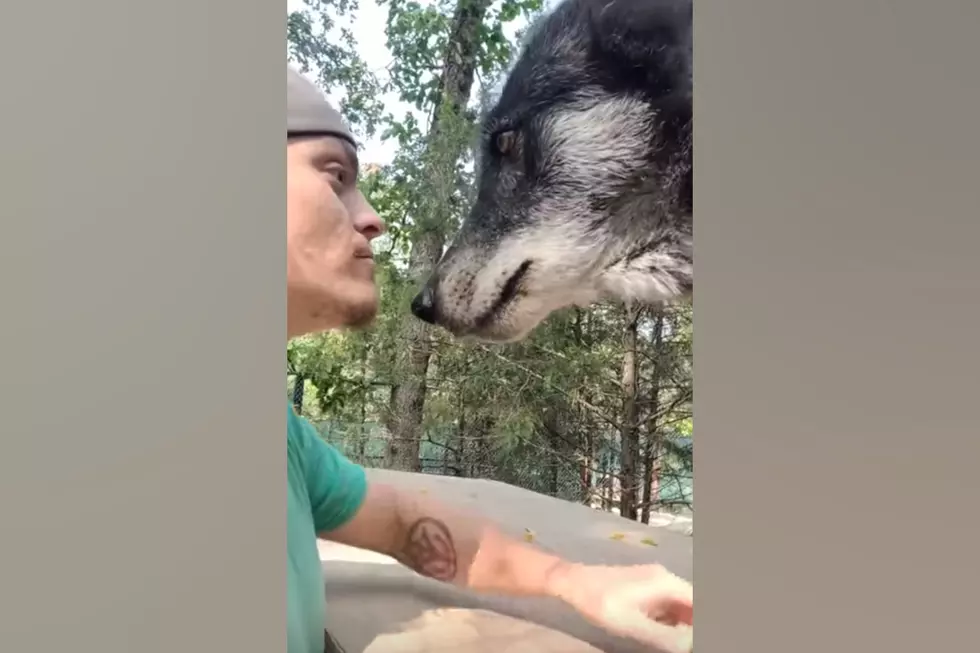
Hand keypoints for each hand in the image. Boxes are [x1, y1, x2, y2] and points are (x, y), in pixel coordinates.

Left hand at [550, 563, 692, 652]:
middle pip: (693, 602)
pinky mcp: (645, 589)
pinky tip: (667, 635)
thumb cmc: (601, 602)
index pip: (698, 600)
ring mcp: (654, 582)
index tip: (702, 638)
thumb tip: (690, 643)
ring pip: (681, 605)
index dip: (707, 620)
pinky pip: (668, 606)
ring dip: (686, 624)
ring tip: (682, 642)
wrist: (572, 582)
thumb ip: (665, 636)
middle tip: (690, 643)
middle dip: (696, 624)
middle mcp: (664, 579)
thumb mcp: (633, 624)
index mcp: (665, 583)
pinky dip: (673, 621)